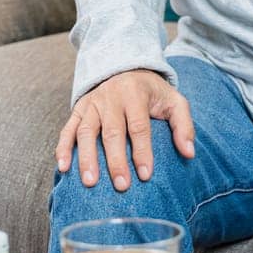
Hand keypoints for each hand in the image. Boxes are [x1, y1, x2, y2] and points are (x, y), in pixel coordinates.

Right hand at [55, 69, 194, 189]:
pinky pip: (68, 129)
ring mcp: (92, 103)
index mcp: (135, 94)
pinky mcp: (78, 109)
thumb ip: (184, 125)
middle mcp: (111, 97)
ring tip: (90, 182)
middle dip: (116, 160)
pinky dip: (63, 148)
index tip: (146, 175)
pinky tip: (63, 167)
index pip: (139, 126)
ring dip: (86, 158)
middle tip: (121, 186)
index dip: (142, 151)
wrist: (125, 66)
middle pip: (112, 132)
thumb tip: (189, 153)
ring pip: (86, 132)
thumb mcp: (174, 101)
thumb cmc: (152, 91)